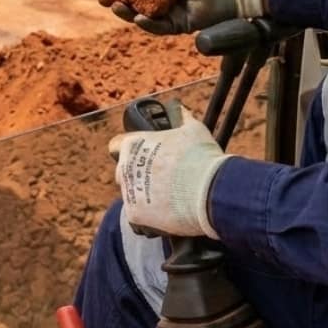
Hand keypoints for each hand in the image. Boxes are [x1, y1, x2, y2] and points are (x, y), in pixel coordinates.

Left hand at [109, 108, 228, 238]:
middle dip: (135, 175)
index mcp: (133, 144)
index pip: (117, 146)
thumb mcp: (193, 129)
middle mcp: (125, 167)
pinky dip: (150, 217)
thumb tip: (179, 110)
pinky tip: (167, 214)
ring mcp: (128, 192)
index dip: (129, 151)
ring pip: (130, 196)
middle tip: (159, 179)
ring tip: (168, 200)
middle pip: (122, 173)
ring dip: (143, 197)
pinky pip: (137, 218)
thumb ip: (182, 117)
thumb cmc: (201, 156)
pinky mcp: (134, 215)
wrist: (210, 190)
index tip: (143, 157)